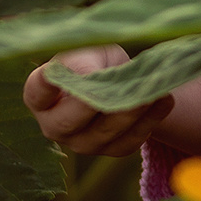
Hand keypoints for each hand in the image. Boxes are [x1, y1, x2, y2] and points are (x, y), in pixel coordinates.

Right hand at [23, 45, 173, 157]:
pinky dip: (150, 120)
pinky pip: (130, 141)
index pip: (37, 93)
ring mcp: (82, 143)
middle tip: (121, 85)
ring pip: (104, 134)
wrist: (122, 76)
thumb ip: (82, 64)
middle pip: (69, 122)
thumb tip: (86, 79)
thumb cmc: (95, 59)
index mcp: (42, 97)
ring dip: (131, 111)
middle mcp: (55, 126)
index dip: (44, 83)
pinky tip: (164, 99)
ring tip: (152, 88)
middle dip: (97, 102)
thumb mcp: (88, 51)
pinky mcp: (112, 149)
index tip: (54, 69)